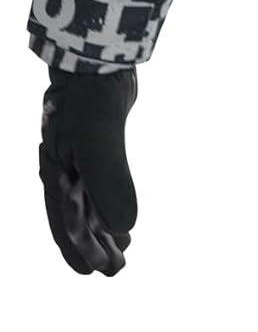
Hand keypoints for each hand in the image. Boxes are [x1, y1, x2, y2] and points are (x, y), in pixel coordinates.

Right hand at [39, 65, 138, 274]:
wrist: (94, 57)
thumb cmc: (90, 96)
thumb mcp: (99, 139)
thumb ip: (110, 181)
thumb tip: (126, 227)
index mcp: (57, 175)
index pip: (67, 224)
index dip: (80, 251)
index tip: (96, 275)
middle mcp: (63, 170)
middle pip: (77, 219)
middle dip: (94, 246)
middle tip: (117, 270)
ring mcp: (78, 157)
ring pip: (88, 203)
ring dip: (102, 229)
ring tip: (123, 249)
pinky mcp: (95, 144)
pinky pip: (97, 183)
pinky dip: (107, 203)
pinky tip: (121, 215)